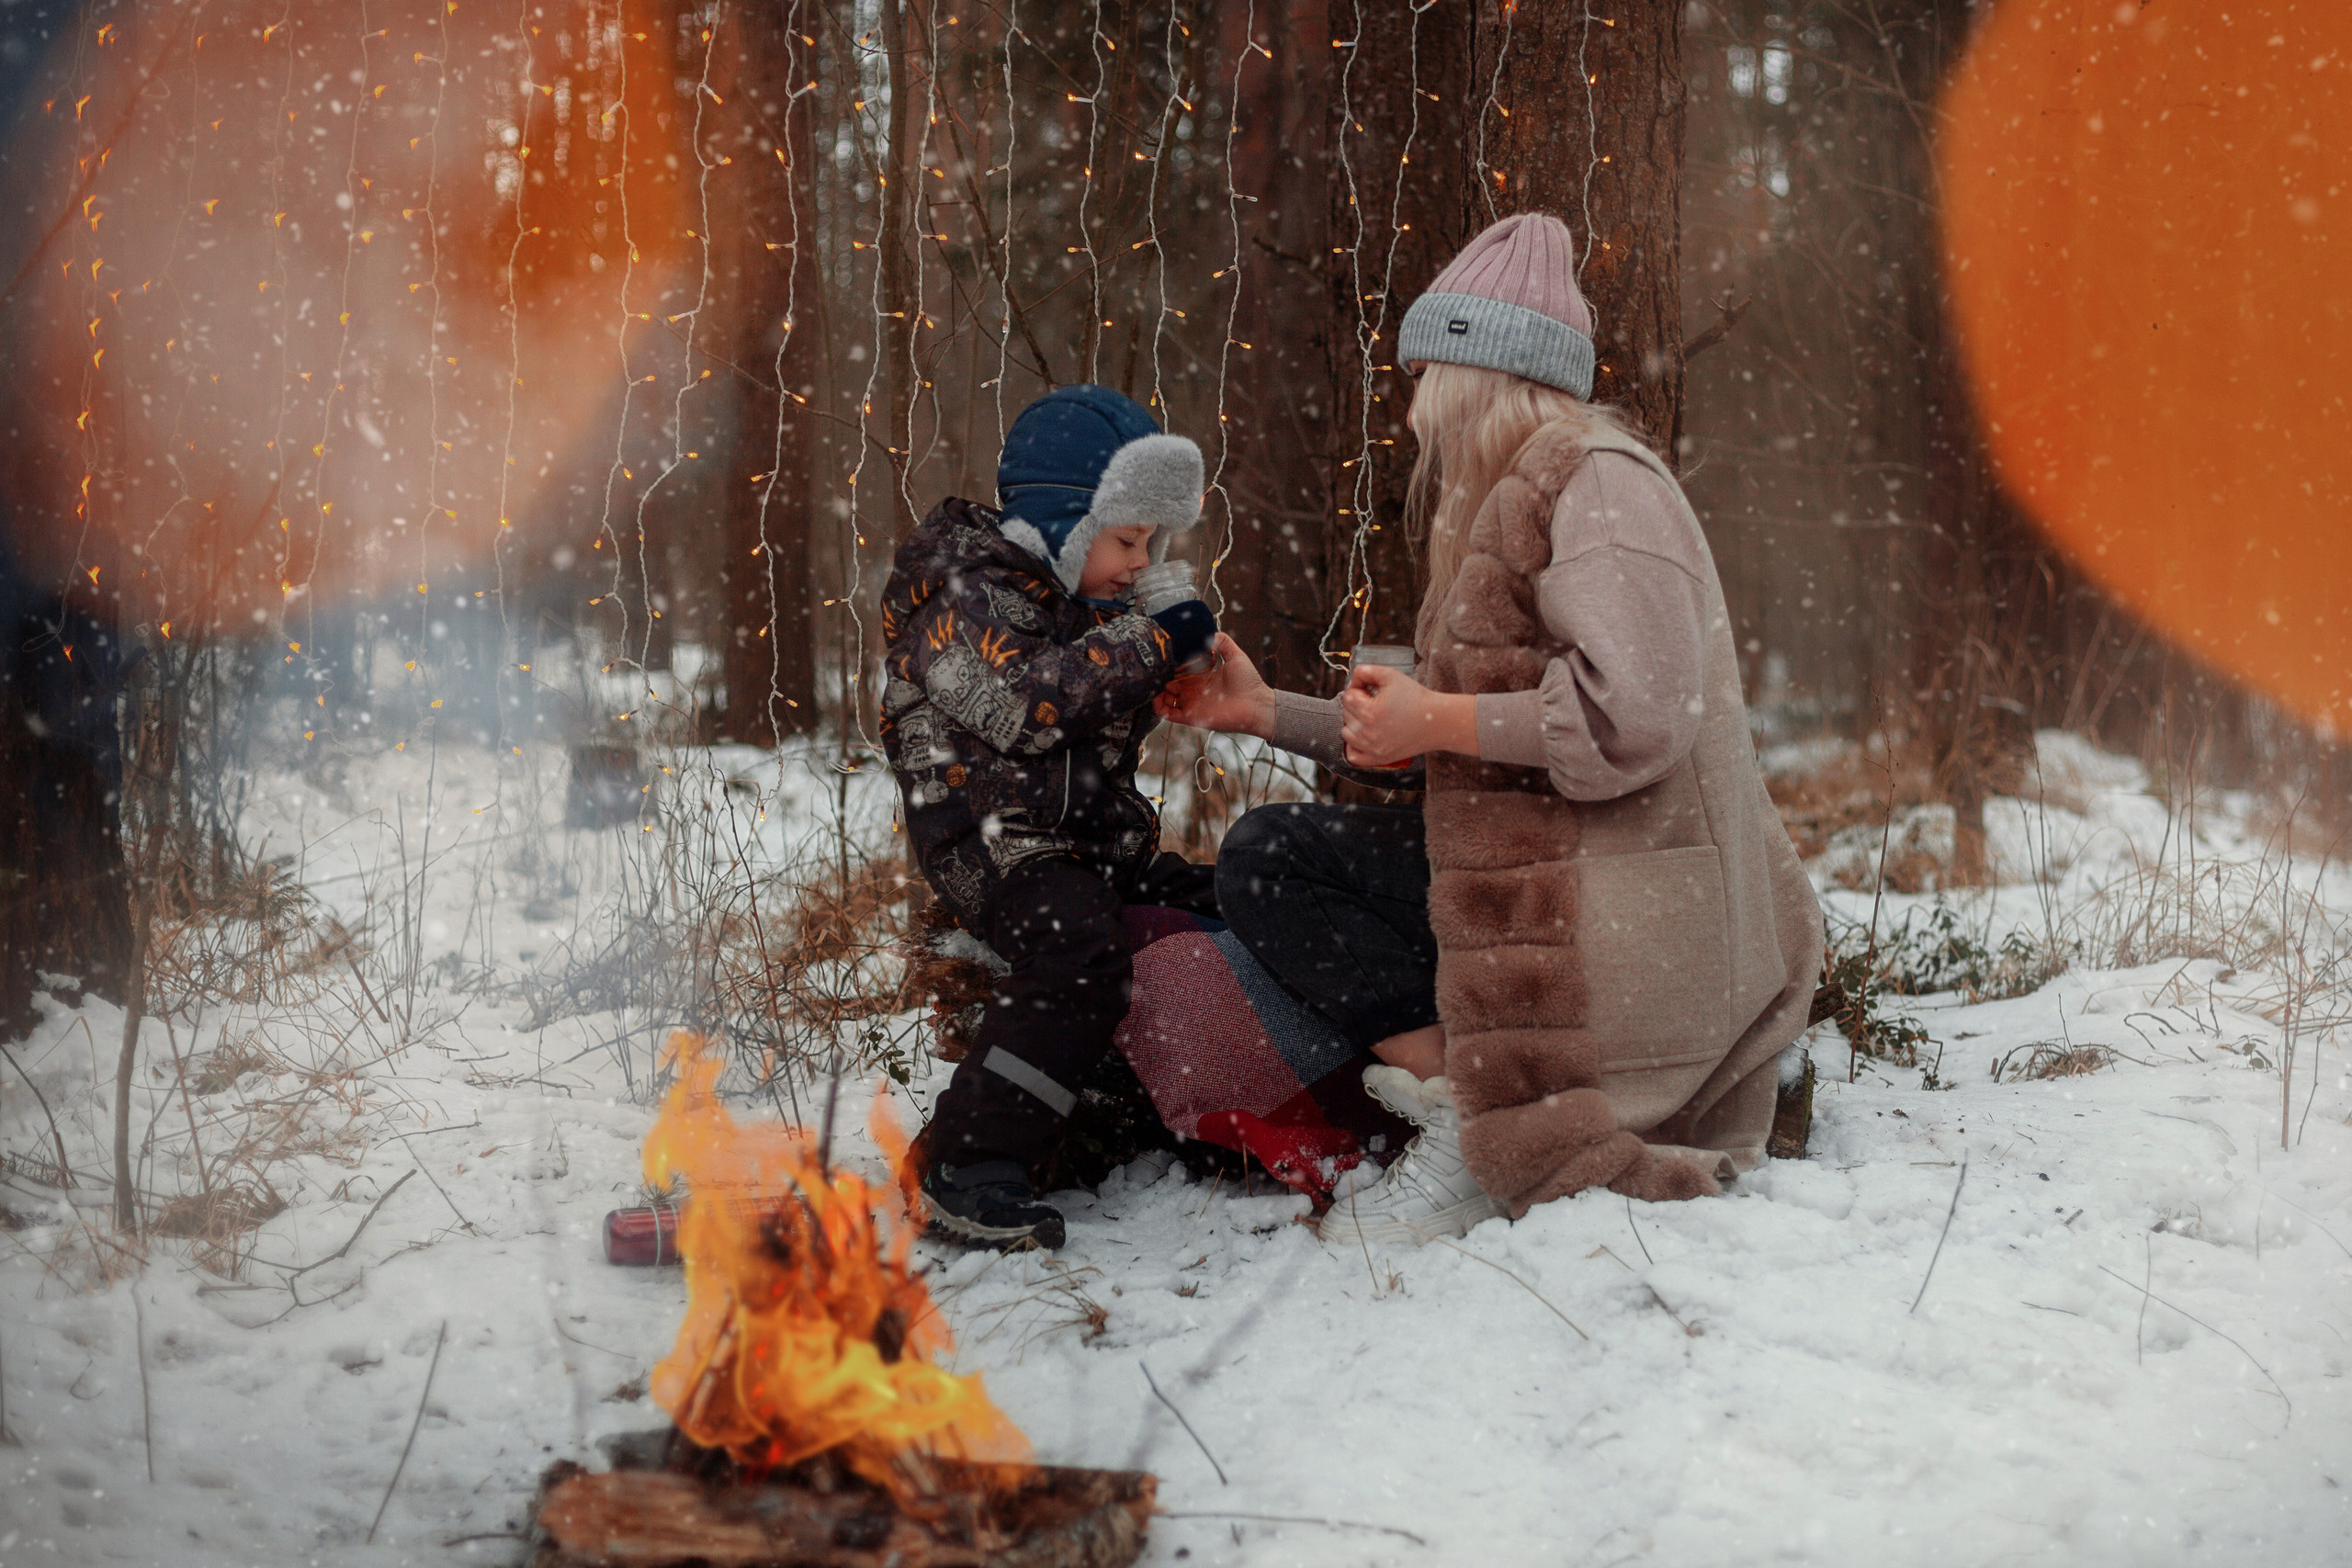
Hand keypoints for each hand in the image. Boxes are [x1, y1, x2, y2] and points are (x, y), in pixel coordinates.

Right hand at [1154, 632, 1273, 736]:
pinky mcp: (1191, 716)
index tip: (1166, 657)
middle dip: (1162, 678)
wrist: (1256, 705)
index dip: (1173, 666)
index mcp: (1203, 677)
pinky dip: (1160, 708)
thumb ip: (1224, 642)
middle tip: (1156, 670)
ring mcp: (1192, 704)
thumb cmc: (1249, 682)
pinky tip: (1157, 699)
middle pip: (1170, 685)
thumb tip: (1210, 632)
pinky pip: (1170, 715)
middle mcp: (1195, 691)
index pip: (1182, 671)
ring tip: (1154, 684)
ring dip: (1157, 693)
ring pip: (1167, 700)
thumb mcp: (1236, 656)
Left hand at [1340, 663, 1474, 767]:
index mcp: (1369, 712)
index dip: (1358, 689)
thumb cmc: (1414, 697)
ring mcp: (1372, 748)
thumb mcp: (1390, 675)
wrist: (1436, 721)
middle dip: (1357, 704)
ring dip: (1354, 723)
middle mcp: (1368, 733)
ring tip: (1371, 717)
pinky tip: (1364, 736)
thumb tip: (1351, 680)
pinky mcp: (1378, 759)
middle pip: (1346, 714)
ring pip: (1346, 733)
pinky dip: (1353, 745)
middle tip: (1375, 701)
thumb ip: (1365, 671)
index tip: (1371, 689)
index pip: (1347, 697)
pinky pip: (1353, 755)